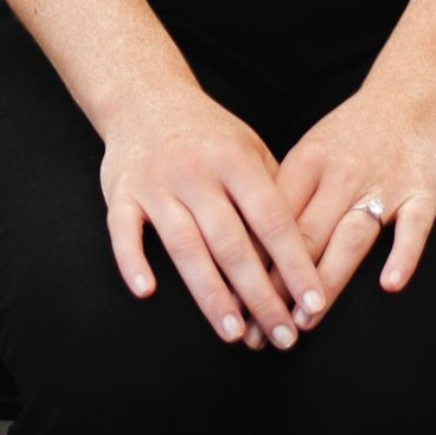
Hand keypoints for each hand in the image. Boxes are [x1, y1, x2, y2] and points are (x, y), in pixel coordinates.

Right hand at [101, 82, 327, 350]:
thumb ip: (273, 193)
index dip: (294, 263)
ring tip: (234, 333)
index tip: (314, 303)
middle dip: (260, 294)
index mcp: (236, 159)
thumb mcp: (248, 148)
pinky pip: (124, 232)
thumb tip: (306, 253)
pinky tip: (148, 293)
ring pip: (185, 245)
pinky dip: (133, 261)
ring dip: (210, 293)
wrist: (146, 97)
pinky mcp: (121, 193)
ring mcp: (157, 182)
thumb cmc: (209, 134)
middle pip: (232, 242)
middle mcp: (197, 170)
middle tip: (281, 337)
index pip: (272, 218)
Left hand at [268, 89, 435, 328]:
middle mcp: (343, 173)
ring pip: (352, 237)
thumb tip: (245, 248)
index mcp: (309, 161)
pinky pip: (413, 227)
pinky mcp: (423, 193)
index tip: (236, 303)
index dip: (254, 264)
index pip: (274, 219)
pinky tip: (389, 284)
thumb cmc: (353, 134)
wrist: (413, 97)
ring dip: (328, 280)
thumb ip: (285, 196)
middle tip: (263, 331)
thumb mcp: (311, 152)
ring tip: (307, 319)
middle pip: (308, 236)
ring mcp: (385, 184)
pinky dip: (403, 255)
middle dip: (282, 287)